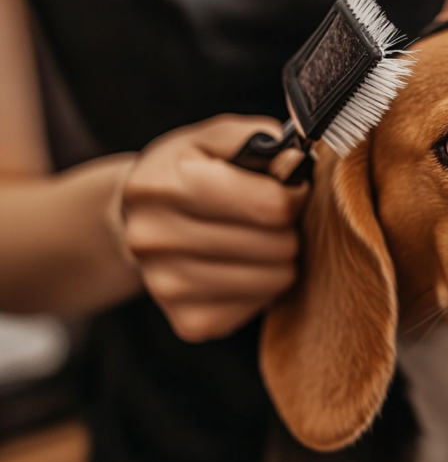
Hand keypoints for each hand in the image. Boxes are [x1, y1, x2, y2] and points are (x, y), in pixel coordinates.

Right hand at [122, 114, 307, 341]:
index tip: (287, 190)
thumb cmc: (188, 173)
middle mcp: (156, 239)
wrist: (136, 221)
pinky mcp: (189, 322)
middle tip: (271, 220)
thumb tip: (296, 161)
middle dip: (288, 228)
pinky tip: (242, 267)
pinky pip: (260, 306)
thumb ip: (257, 139)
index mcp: (164, 185)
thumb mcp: (212, 139)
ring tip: (259, 241)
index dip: (293, 195)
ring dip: (281, 259)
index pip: (270, 205)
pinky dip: (263, 288)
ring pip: (275, 279)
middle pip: (278, 245)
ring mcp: (169, 287)